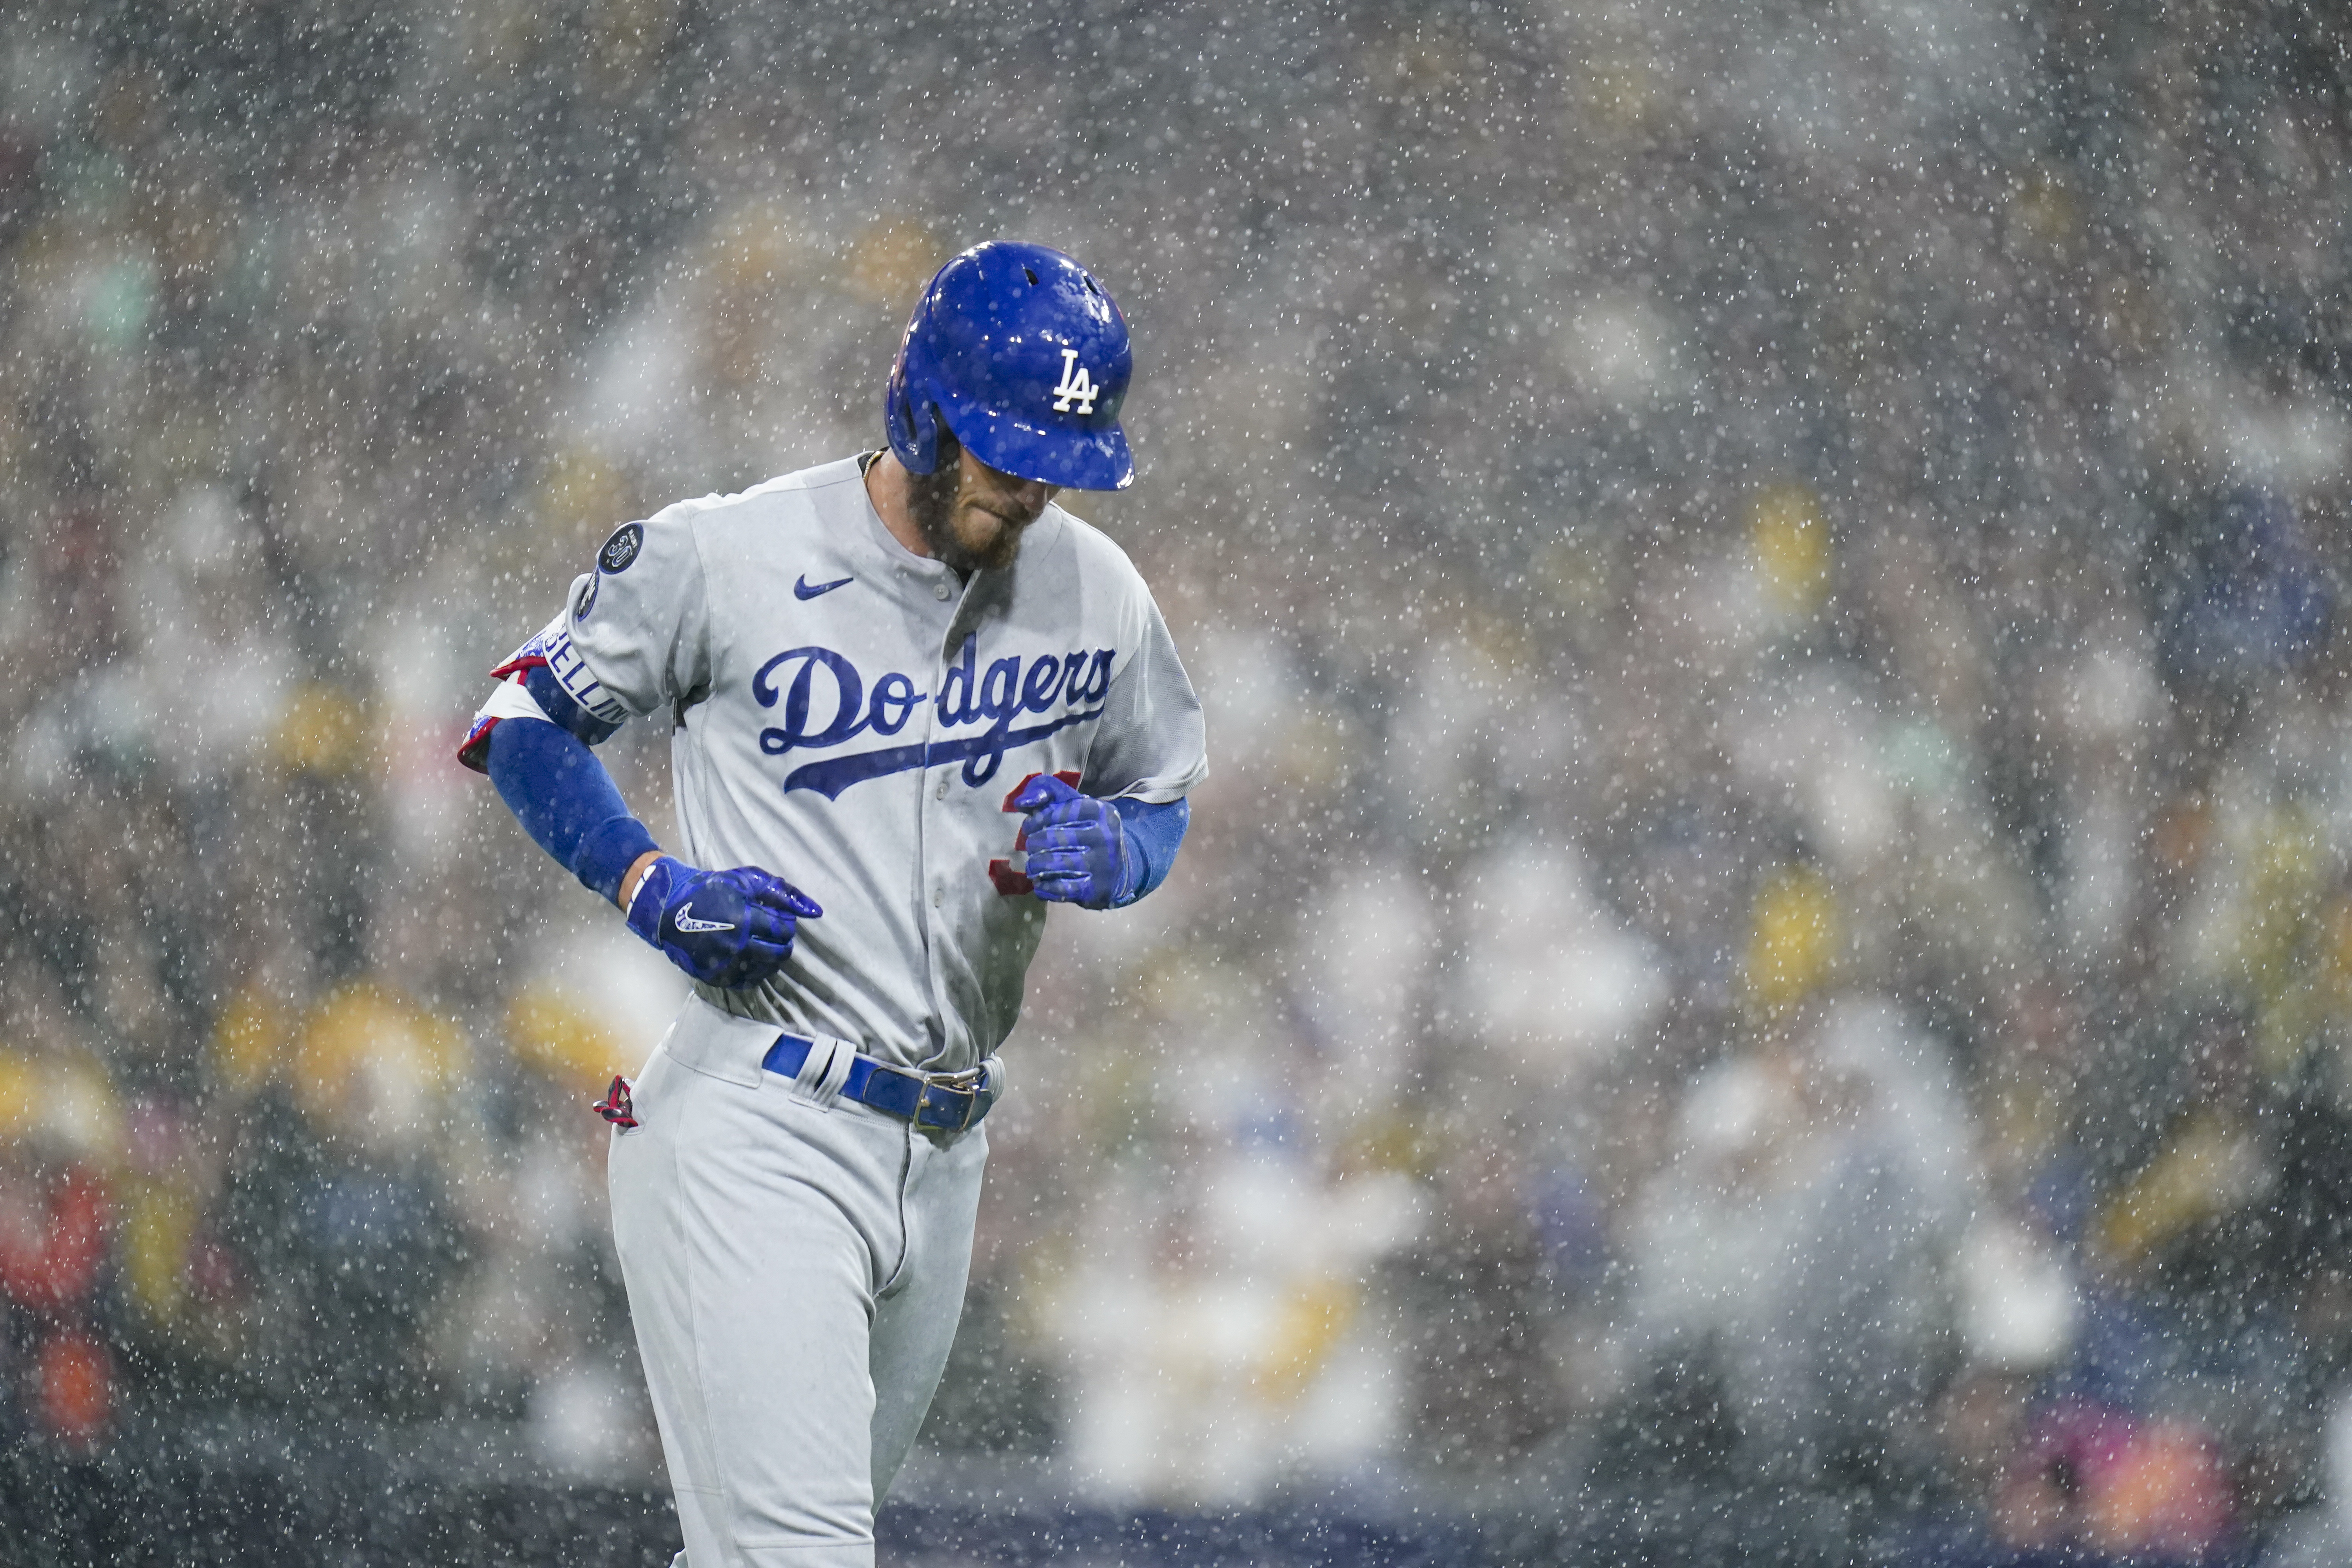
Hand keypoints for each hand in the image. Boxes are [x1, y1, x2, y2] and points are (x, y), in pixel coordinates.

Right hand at [624, 857, 822, 986]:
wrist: (669, 910)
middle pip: (780, 952)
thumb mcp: (747, 880)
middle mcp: (736, 946)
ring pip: (768, 969)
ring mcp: (725, 964)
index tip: (777, 917)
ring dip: (772, 957)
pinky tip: (751, 956)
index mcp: (744, 919)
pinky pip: (749, 981)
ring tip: (762, 943)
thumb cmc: (712, 889)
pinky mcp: (716, 977)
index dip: (786, 923)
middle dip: (782, 941)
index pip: (784, 929)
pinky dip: (756, 970)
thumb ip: (784, 893)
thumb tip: (816, 911)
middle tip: (772, 932)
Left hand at [1009, 775, 1131, 908]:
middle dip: (1033, 844)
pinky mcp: (1095, 890)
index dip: (1035, 821)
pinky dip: (1043, 886)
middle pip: (1049, 839)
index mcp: (1099, 811)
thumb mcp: (1075, 806)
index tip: (1031, 827)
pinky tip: (1042, 882)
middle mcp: (1104, 836)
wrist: (1121, 868)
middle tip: (1033, 847)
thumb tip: (1022, 802)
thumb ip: (1048, 793)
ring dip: (1034, 866)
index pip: (1054, 813)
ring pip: (1050, 864)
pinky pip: (1058, 889)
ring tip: (1034, 865)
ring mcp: (1101, 865)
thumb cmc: (1089, 831)